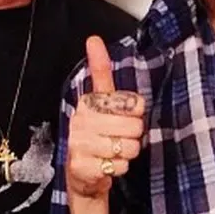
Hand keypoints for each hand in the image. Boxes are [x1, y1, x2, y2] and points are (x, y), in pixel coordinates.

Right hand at [66, 37, 145, 200]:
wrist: (82, 175)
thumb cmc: (97, 135)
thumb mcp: (101, 103)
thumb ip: (101, 72)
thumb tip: (93, 39)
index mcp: (88, 102)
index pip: (130, 102)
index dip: (136, 113)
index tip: (126, 116)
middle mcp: (80, 120)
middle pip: (133, 126)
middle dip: (133, 136)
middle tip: (120, 139)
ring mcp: (78, 143)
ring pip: (126, 147)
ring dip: (126, 154)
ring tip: (113, 153)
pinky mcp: (80, 166)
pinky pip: (117, 166)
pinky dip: (118, 169)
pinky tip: (107, 166)